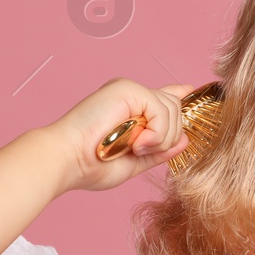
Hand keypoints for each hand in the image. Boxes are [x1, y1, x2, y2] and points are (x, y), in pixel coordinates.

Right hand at [54, 78, 191, 191]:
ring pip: (172, 110)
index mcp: (129, 109)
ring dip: (161, 138)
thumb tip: (185, 139)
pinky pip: (162, 109)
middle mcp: (130, 96)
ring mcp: (129, 90)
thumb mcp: (134, 162)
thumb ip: (159, 151)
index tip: (189, 89)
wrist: (66, 160)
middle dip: (168, 137)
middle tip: (141, 151)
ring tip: (135, 149)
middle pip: (174, 108)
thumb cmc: (90, 165)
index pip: (162, 97)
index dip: (178, 94)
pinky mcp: (128, 89)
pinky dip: (156, 132)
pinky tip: (137, 143)